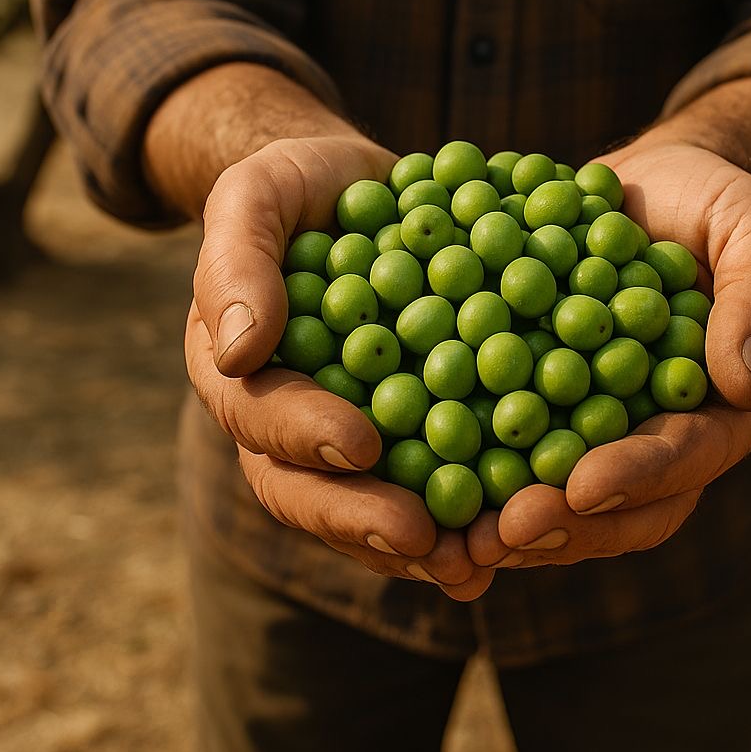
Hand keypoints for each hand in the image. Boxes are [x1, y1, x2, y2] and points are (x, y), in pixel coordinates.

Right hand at [186, 133, 494, 599]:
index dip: (305, 436)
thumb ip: (237, 260)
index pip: (261, 417)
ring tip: (475, 564)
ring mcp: (352, 428)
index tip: (359, 444)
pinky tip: (514, 528)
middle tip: (422, 539)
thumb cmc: (294, 187)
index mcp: (242, 373)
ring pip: (373, 502)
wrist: (353, 187)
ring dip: (420, 542)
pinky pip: (434, 473)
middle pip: (312, 489)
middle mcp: (290, 419)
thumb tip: (236, 348)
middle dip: (364, 519)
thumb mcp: (255, 195)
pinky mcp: (414, 422)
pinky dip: (469, 504)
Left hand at [467, 139, 750, 569]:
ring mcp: (602, 419)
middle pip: (621, 501)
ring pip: (561, 491)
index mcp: (723, 404)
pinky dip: (474, 464)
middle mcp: (663, 428)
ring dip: (512, 518)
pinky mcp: (548, 396)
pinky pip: (513, 441)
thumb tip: (746, 385)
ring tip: (456, 536)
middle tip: (503, 533)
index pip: (687, 453)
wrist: (652, 181)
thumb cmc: (712, 197)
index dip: (638, 475)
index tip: (581, 487)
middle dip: (566, 522)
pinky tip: (425, 472)